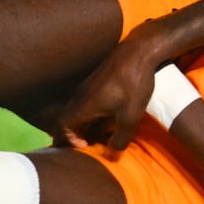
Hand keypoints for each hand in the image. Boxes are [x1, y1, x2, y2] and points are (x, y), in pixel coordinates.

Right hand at [56, 22, 168, 150]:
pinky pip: (87, 100)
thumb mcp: (131, 116)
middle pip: (68, 118)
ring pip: (78, 108)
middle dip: (74, 134)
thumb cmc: (134, 83)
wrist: (140, 50)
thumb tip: (112, 152)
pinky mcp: (98, 79)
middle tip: (87, 145)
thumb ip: (120, 138)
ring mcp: (89, 85)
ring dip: (84, 123)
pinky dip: (91, 112)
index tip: (86, 146)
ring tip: (97, 134)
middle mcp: (81, 94)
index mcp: (84, 105)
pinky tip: (107, 116)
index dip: (69, 140)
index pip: (63, 126)